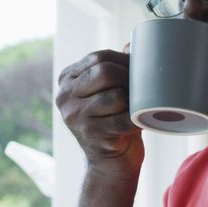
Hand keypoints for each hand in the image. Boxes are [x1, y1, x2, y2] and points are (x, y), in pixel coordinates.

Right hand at [56, 49, 142, 176]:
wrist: (112, 163)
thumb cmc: (116, 120)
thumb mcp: (112, 90)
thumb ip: (118, 66)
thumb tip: (132, 43)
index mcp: (68, 79)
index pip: (98, 57)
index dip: (124, 60)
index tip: (140, 69)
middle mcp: (65, 96)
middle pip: (105, 72)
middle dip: (129, 78)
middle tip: (142, 89)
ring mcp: (74, 116)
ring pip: (115, 95)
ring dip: (133, 102)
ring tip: (137, 108)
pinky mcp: (89, 134)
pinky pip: (122, 119)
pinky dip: (136, 120)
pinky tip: (138, 123)